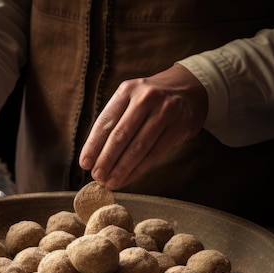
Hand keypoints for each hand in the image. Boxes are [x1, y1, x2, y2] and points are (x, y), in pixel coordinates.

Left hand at [79, 64, 207, 188]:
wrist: (189, 89)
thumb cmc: (149, 101)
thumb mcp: (130, 100)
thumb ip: (114, 123)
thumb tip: (93, 158)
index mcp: (127, 90)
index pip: (106, 121)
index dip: (93, 145)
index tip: (84, 164)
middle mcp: (146, 98)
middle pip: (121, 135)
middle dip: (106, 159)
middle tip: (97, 177)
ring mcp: (165, 111)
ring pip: (139, 146)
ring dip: (122, 168)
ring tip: (110, 182)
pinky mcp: (180, 126)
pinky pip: (155, 153)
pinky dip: (139, 169)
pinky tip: (127, 178)